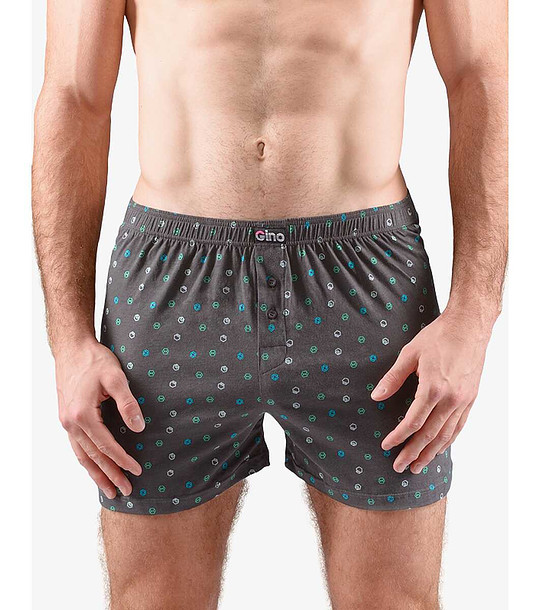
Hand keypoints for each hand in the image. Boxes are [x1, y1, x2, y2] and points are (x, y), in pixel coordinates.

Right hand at [55, 339, 144, 498]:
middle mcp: (71, 423)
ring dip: (97, 474)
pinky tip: (95, 469)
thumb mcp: (115, 377)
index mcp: (83, 414)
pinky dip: (87, 461)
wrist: (72, 349)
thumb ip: (127, 403)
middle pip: (93, 457)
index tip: (137, 471)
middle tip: (125, 492)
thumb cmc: (95, 360)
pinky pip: (77, 447)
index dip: (122, 460)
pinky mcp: (67, 419)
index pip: (106, 445)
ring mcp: (66, 422)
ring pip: (82, 456)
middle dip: (110, 475)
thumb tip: (139, 428)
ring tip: (110, 490)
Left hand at [371, 310, 490, 473]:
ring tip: (418, 466)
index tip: (387, 446)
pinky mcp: (471, 398)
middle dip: (413, 453)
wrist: (469, 326)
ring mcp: (463, 400)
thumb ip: (393, 378)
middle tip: (399, 467)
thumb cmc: (438, 336)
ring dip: (431, 453)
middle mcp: (451, 398)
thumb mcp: (410, 353)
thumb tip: (376, 396)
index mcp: (433, 387)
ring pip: (446, 435)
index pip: (413, 421)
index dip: (399, 436)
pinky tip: (439, 449)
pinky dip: (448, 441)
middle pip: (430, 434)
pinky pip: (459, 426)